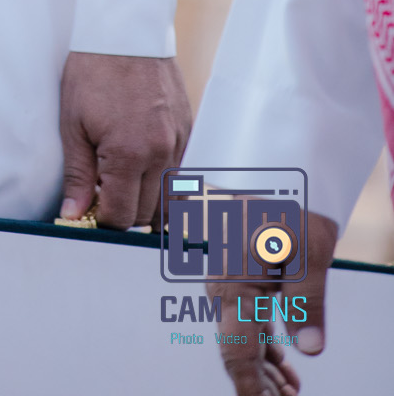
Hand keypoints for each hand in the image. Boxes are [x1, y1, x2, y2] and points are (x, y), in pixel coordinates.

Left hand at [58, 51, 191, 227]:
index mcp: (128, 154)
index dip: (101, 220)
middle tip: (99, 196)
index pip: (121, 216)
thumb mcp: (73, 122)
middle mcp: (161, 153)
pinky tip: (141, 168)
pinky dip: (163, 180)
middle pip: (146, 213)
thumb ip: (78, 175)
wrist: (125, 26)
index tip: (86, 211)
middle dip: (123, 213)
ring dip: (145, 201)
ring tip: (120, 185)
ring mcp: (179, 141)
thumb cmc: (92, 69)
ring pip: (168, 197)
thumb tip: (74, 215)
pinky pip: (180, 171)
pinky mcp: (187, 129)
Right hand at [209, 212, 338, 392]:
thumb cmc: (282, 197)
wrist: (261, 160)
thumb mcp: (307, 249)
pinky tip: (282, 359)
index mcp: (234, 287)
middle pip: (238, 351)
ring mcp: (225, 279)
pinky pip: (243, 316)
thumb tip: (311, 347)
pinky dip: (263, 343)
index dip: (252, 390)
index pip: (238, 355)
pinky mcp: (233, 270)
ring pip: (241, 335)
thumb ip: (307, 300)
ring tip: (291, 389)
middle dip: (262, 385)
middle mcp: (222, 288)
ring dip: (265, 367)